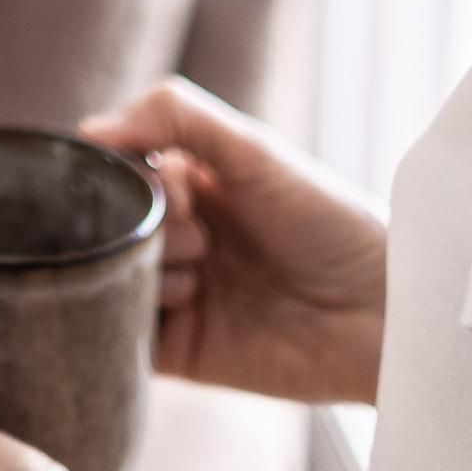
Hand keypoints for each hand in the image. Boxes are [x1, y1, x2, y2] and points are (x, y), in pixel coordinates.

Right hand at [83, 78, 388, 406]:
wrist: (383, 312)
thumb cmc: (329, 220)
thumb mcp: (254, 149)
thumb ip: (174, 116)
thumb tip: (88, 130)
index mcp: (191, 186)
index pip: (117, 174)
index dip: (126, 177)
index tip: (165, 183)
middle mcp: (178, 240)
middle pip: (109, 229)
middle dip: (141, 226)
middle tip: (197, 236)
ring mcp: (178, 298)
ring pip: (108, 281)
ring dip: (145, 271)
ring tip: (200, 274)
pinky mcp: (182, 353)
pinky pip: (122, 342)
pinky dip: (125, 323)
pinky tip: (176, 304)